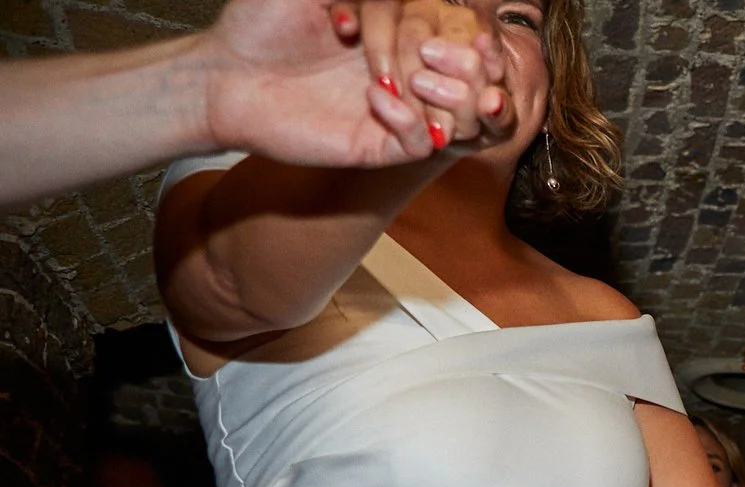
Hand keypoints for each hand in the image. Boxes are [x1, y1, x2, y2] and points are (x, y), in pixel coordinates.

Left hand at [203, 0, 507, 166]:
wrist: (222, 78)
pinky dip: (411, 121)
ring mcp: (394, 107)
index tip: (383, 19)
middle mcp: (399, 66)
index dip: (432, 20)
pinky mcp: (379, 144)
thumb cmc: (257, 25)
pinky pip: (420, 142)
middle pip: (458, 64)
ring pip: (457, 109)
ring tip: (406, 79)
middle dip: (437, 55)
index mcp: (391, 26)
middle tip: (399, 54)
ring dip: (444, 92)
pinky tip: (376, 99)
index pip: (443, 22)